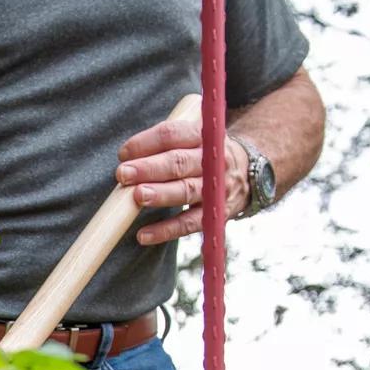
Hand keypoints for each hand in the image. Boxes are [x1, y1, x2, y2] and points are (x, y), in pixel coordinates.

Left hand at [115, 114, 250, 243]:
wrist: (246, 172)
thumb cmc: (203, 155)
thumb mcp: (192, 139)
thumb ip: (163, 145)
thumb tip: (126, 159)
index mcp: (203, 136)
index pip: (173, 134)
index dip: (147, 142)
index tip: (123, 153)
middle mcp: (213, 160)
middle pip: (179, 163)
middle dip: (150, 168)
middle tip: (124, 173)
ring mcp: (216, 188)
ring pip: (187, 191)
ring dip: (161, 194)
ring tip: (137, 196)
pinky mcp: (217, 214)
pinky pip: (189, 224)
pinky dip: (166, 230)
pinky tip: (143, 235)